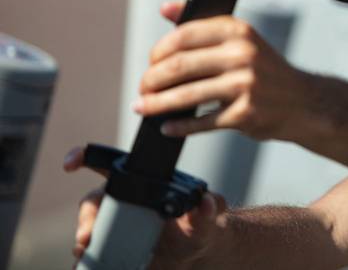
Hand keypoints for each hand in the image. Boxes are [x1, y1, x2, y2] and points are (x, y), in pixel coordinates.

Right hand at [64, 146, 226, 268]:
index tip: (71, 163)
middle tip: (86, 236)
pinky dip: (85, 259)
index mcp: (143, 185)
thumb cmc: (199, 228)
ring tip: (84, 250)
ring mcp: (116, 225)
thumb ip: (208, 210)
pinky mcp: (113, 247)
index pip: (111, 165)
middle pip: (94, 201)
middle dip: (85, 217)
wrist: (196, 255)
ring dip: (82, 237)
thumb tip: (207, 202)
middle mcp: (125, 201)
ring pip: (89, 226)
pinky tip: (82, 266)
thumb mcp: (206, 220)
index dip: (86, 157)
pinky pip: (92, 251)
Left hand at [133, 1, 310, 140]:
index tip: (151, 63)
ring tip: (142, 107)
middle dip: (152, 80)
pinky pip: (203, 122)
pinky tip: (167, 127)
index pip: (184, 35)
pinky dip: (180, 126)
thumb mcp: (241, 39)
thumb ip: (203, 25)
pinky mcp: (246, 114)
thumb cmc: (266, 71)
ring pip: (186, 95)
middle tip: (143, 89)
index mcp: (238, 31)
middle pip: (180, 65)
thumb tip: (166, 8)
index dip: (158, 51)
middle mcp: (243, 54)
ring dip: (157, 104)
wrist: (304, 102)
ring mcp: (245, 85)